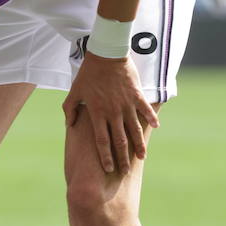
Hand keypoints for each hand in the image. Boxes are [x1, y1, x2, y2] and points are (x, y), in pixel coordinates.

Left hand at [62, 53, 157, 173]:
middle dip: (122, 158)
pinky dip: (151, 118)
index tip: (108, 169)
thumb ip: (69, 110)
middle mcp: (112, 112)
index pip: (101, 141)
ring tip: (142, 156)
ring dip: (139, 144)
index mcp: (97, 113)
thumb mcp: (74, 91)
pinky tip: (156, 127)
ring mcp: (126, 104)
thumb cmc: (88, 73)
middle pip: (119, 141)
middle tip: (125, 171)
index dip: (105, 157)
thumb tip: (68, 126)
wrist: (106, 54)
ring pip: (134, 129)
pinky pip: (145, 109)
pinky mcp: (136, 94)